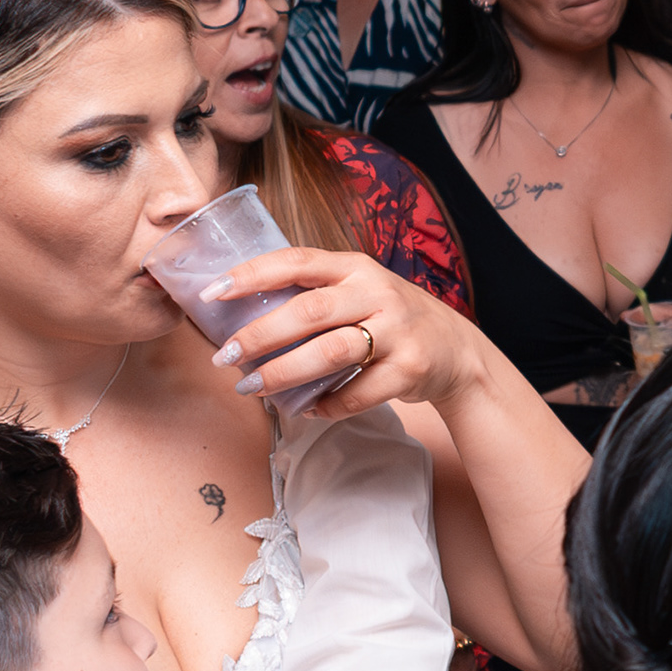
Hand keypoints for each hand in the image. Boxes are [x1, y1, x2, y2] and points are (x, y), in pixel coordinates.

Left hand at [198, 243, 494, 419]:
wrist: (457, 351)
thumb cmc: (390, 318)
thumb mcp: (359, 290)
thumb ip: (315, 293)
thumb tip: (243, 315)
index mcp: (355, 267)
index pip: (297, 262)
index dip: (253, 275)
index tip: (214, 292)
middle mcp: (377, 292)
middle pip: (308, 312)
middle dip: (260, 336)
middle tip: (225, 357)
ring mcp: (397, 331)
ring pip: (330, 353)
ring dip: (285, 374)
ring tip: (253, 388)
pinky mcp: (411, 369)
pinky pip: (358, 394)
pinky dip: (327, 406)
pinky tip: (306, 409)